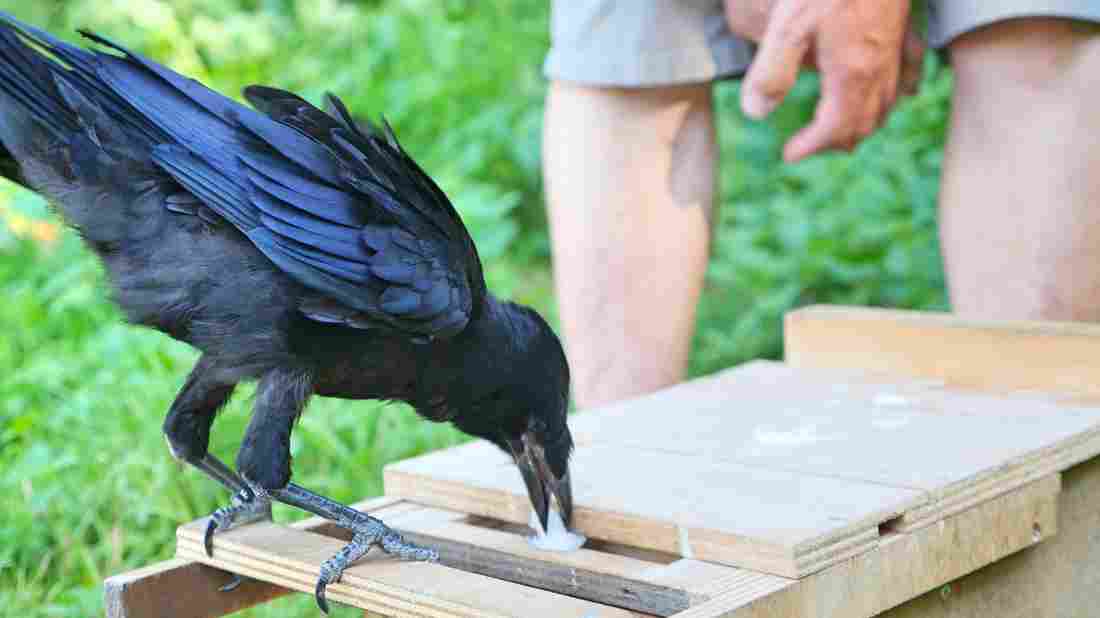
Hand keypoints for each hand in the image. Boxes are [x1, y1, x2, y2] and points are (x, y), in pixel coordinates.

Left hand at [725, 0, 923, 161]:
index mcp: (851, 75)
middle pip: (864, 123)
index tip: (788, 155)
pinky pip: (910, 69)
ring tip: (842, 131)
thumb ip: (770, 73)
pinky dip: (902, 89)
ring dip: (864, 122)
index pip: (835, 129)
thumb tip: (756, 113)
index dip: (811, 147)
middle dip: (835, 141)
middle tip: (809, 145)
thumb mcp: (787, 27)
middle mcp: (880, 68)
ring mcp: (897, 49)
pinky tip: (903, 93)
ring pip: (888, 102)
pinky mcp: (904, 27)